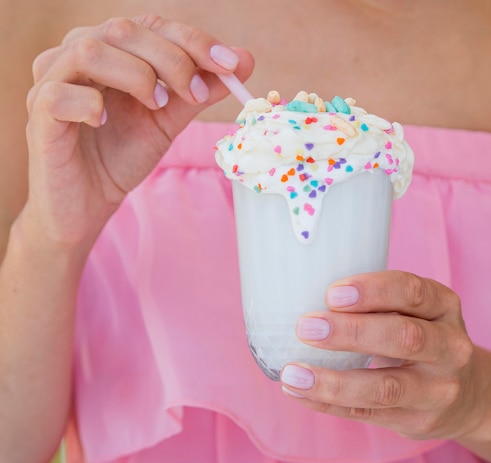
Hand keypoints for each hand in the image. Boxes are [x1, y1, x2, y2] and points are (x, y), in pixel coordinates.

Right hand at [23, 14, 253, 248]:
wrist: (88, 202)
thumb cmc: (124, 154)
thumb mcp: (170, 120)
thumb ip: (201, 90)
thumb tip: (244, 61)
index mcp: (113, 50)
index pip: (152, 24)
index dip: (194, 40)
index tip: (231, 64)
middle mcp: (78, 56)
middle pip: (123, 30)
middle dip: (171, 59)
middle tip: (195, 95)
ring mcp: (53, 82)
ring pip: (89, 51)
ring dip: (134, 74)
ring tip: (156, 105)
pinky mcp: (40, 116)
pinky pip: (59, 94)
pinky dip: (90, 104)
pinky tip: (106, 121)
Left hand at [281, 270, 490, 440]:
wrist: (468, 394)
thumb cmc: (424, 338)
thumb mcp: (417, 311)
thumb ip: (378, 303)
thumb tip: (305, 296)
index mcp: (445, 307)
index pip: (413, 292)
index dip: (373, 291)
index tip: (332, 293)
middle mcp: (450, 347)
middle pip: (404, 338)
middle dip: (351, 332)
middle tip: (305, 327)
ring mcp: (439, 389)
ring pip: (386, 387)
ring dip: (333, 381)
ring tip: (293, 375)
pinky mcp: (419, 420)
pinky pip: (368, 414)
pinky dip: (329, 404)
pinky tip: (300, 393)